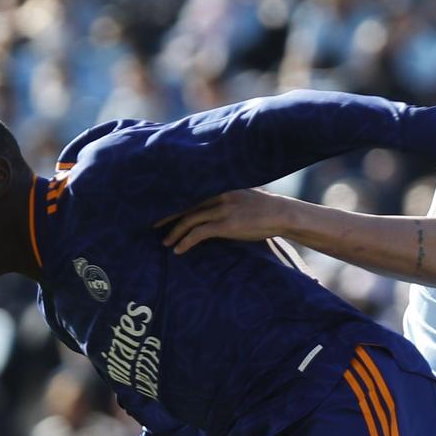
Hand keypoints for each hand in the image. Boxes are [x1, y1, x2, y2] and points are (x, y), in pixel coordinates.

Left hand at [160, 188, 297, 254]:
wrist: (283, 214)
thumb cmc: (263, 208)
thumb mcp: (242, 196)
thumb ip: (225, 197)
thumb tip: (210, 207)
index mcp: (220, 185)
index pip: (190, 190)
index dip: (173, 200)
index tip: (160, 207)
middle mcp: (218, 193)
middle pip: (185, 203)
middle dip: (166, 215)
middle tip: (152, 225)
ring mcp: (223, 208)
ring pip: (189, 219)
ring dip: (174, 233)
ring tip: (165, 243)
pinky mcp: (227, 224)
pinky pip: (199, 233)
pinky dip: (186, 241)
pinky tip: (179, 250)